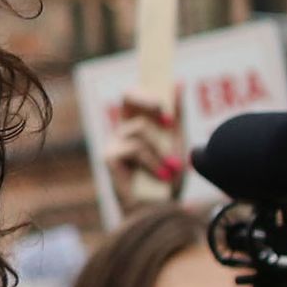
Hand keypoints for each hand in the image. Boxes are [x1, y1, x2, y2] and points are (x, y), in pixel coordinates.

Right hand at [103, 86, 185, 218]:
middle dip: (150, 102)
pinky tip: (162, 176)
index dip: (147, 83)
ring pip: (140, 129)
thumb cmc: (168, 180)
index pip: (137, 94)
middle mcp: (122, 129)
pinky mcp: (108, 158)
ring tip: (173, 169)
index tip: (166, 75)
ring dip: (162, 150)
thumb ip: (176, 116)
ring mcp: (113, 142)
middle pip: (129, 96)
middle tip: (169, 120)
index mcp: (137, 122)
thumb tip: (178, 83)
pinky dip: (154, 163)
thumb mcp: (177, 142)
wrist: (160, 212)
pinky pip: (135, 148)